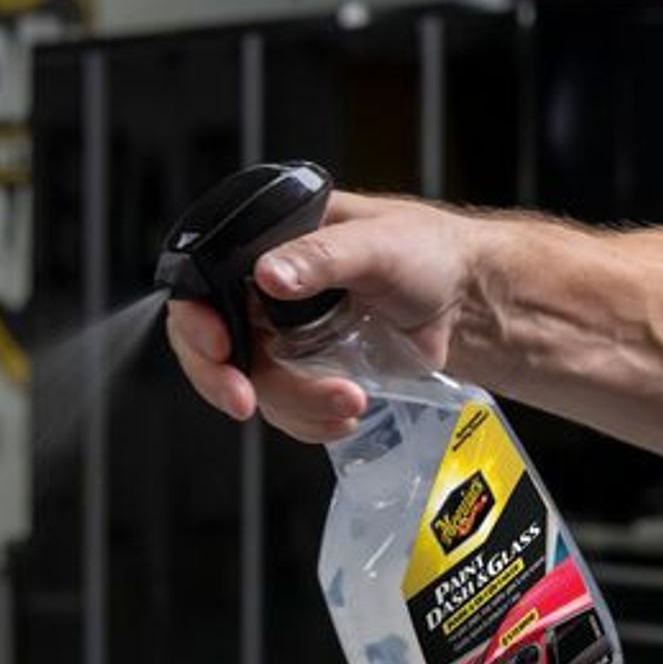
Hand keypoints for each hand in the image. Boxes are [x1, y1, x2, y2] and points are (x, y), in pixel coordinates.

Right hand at [165, 190, 479, 442]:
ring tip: (350, 400)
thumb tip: (269, 274)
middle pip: (214, 346)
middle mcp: (266, 293)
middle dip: (227, 380)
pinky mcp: (309, 373)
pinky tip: (347, 412)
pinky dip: (311, 420)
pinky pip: (287, 409)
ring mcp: (284, 337)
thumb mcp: (379, 244)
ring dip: (294, 404)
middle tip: (246, 402)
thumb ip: (322, 256)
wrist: (468, 301)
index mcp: (270, 246)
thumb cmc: (428, 253)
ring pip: (255, 385)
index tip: (220, 349)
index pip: (202, 285)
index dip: (195, 322)